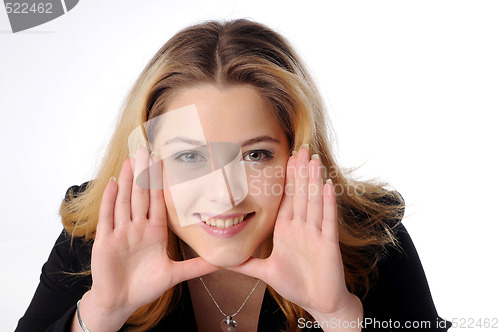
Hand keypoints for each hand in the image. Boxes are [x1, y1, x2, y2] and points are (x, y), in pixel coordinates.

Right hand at [81, 146, 219, 330]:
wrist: (121, 302)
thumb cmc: (145, 286)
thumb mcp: (175, 274)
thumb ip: (197, 266)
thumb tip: (221, 262)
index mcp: (154, 232)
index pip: (158, 201)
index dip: (160, 182)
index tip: (163, 162)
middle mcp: (137, 228)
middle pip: (141, 195)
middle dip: (144, 173)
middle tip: (145, 149)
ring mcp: (121, 232)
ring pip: (125, 201)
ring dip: (128, 180)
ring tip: (131, 159)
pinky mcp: (105, 241)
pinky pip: (108, 217)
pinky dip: (110, 200)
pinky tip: (113, 182)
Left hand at [229, 146, 360, 319]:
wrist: (318, 303)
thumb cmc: (295, 285)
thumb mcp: (264, 272)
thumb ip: (245, 264)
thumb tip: (222, 261)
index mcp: (286, 230)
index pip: (286, 199)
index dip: (287, 179)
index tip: (287, 159)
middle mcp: (301, 228)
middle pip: (300, 194)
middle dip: (301, 172)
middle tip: (302, 148)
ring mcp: (316, 234)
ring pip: (314, 202)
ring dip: (314, 181)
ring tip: (314, 160)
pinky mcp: (328, 244)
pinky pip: (328, 221)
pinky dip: (328, 204)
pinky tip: (327, 186)